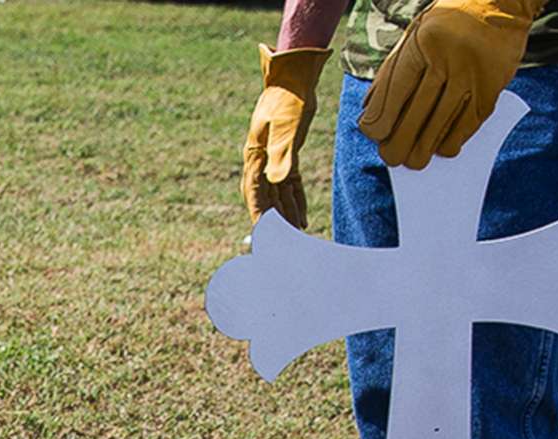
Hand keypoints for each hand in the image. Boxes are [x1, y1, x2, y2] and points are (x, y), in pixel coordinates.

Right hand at [242, 44, 330, 229]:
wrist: (294, 76)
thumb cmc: (289, 99)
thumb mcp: (286, 128)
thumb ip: (282, 155)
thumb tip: (276, 183)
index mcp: (255, 156)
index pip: (255, 193)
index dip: (260, 215)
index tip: (264, 236)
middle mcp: (260, 160)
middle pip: (266, 197)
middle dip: (273, 220)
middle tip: (282, 243)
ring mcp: (273, 157)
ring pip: (278, 193)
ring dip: (286, 213)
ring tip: (295, 235)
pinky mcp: (287, 152)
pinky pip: (290, 183)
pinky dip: (295, 199)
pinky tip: (302, 215)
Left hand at [360, 0, 538, 171]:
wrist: (501, 3)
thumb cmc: (447, 25)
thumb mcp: (415, 35)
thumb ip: (392, 69)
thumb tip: (369, 109)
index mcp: (423, 42)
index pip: (396, 90)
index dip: (382, 118)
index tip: (374, 135)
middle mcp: (449, 57)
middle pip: (418, 110)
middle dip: (401, 141)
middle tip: (392, 158)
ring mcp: (473, 73)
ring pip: (443, 121)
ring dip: (426, 147)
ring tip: (414, 161)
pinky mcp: (492, 85)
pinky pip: (470, 121)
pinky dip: (454, 139)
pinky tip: (443, 148)